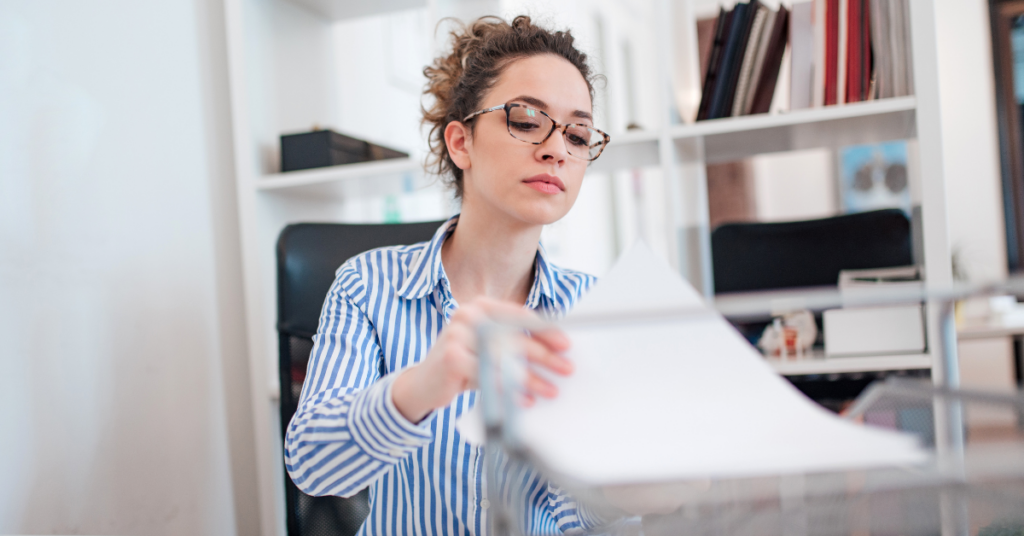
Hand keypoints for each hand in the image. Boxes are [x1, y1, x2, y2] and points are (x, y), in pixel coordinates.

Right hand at [391, 297, 573, 422]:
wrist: (423, 384)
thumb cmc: (463, 365)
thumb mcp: (489, 348)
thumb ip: (514, 343)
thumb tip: (555, 352)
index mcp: (481, 306)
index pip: (520, 316)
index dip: (545, 330)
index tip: (566, 344)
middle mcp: (468, 315)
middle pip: (514, 336)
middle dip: (544, 355)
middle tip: (566, 369)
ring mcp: (457, 334)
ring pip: (504, 357)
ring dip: (531, 377)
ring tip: (550, 390)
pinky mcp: (451, 356)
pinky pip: (488, 375)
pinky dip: (509, 389)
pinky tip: (526, 400)